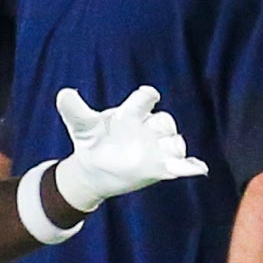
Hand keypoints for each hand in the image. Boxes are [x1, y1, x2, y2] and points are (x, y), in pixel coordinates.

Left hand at [50, 86, 205, 210]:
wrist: (96, 167)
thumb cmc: (93, 140)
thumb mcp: (82, 125)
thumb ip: (75, 110)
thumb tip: (64, 93)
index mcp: (132, 114)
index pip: (144, 101)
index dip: (148, 97)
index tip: (150, 95)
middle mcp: (149, 128)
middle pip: (165, 121)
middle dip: (163, 125)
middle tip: (156, 130)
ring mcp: (157, 148)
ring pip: (175, 143)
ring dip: (175, 147)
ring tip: (171, 154)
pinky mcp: (162, 167)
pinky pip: (182, 165)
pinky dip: (192, 167)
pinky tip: (199, 168)